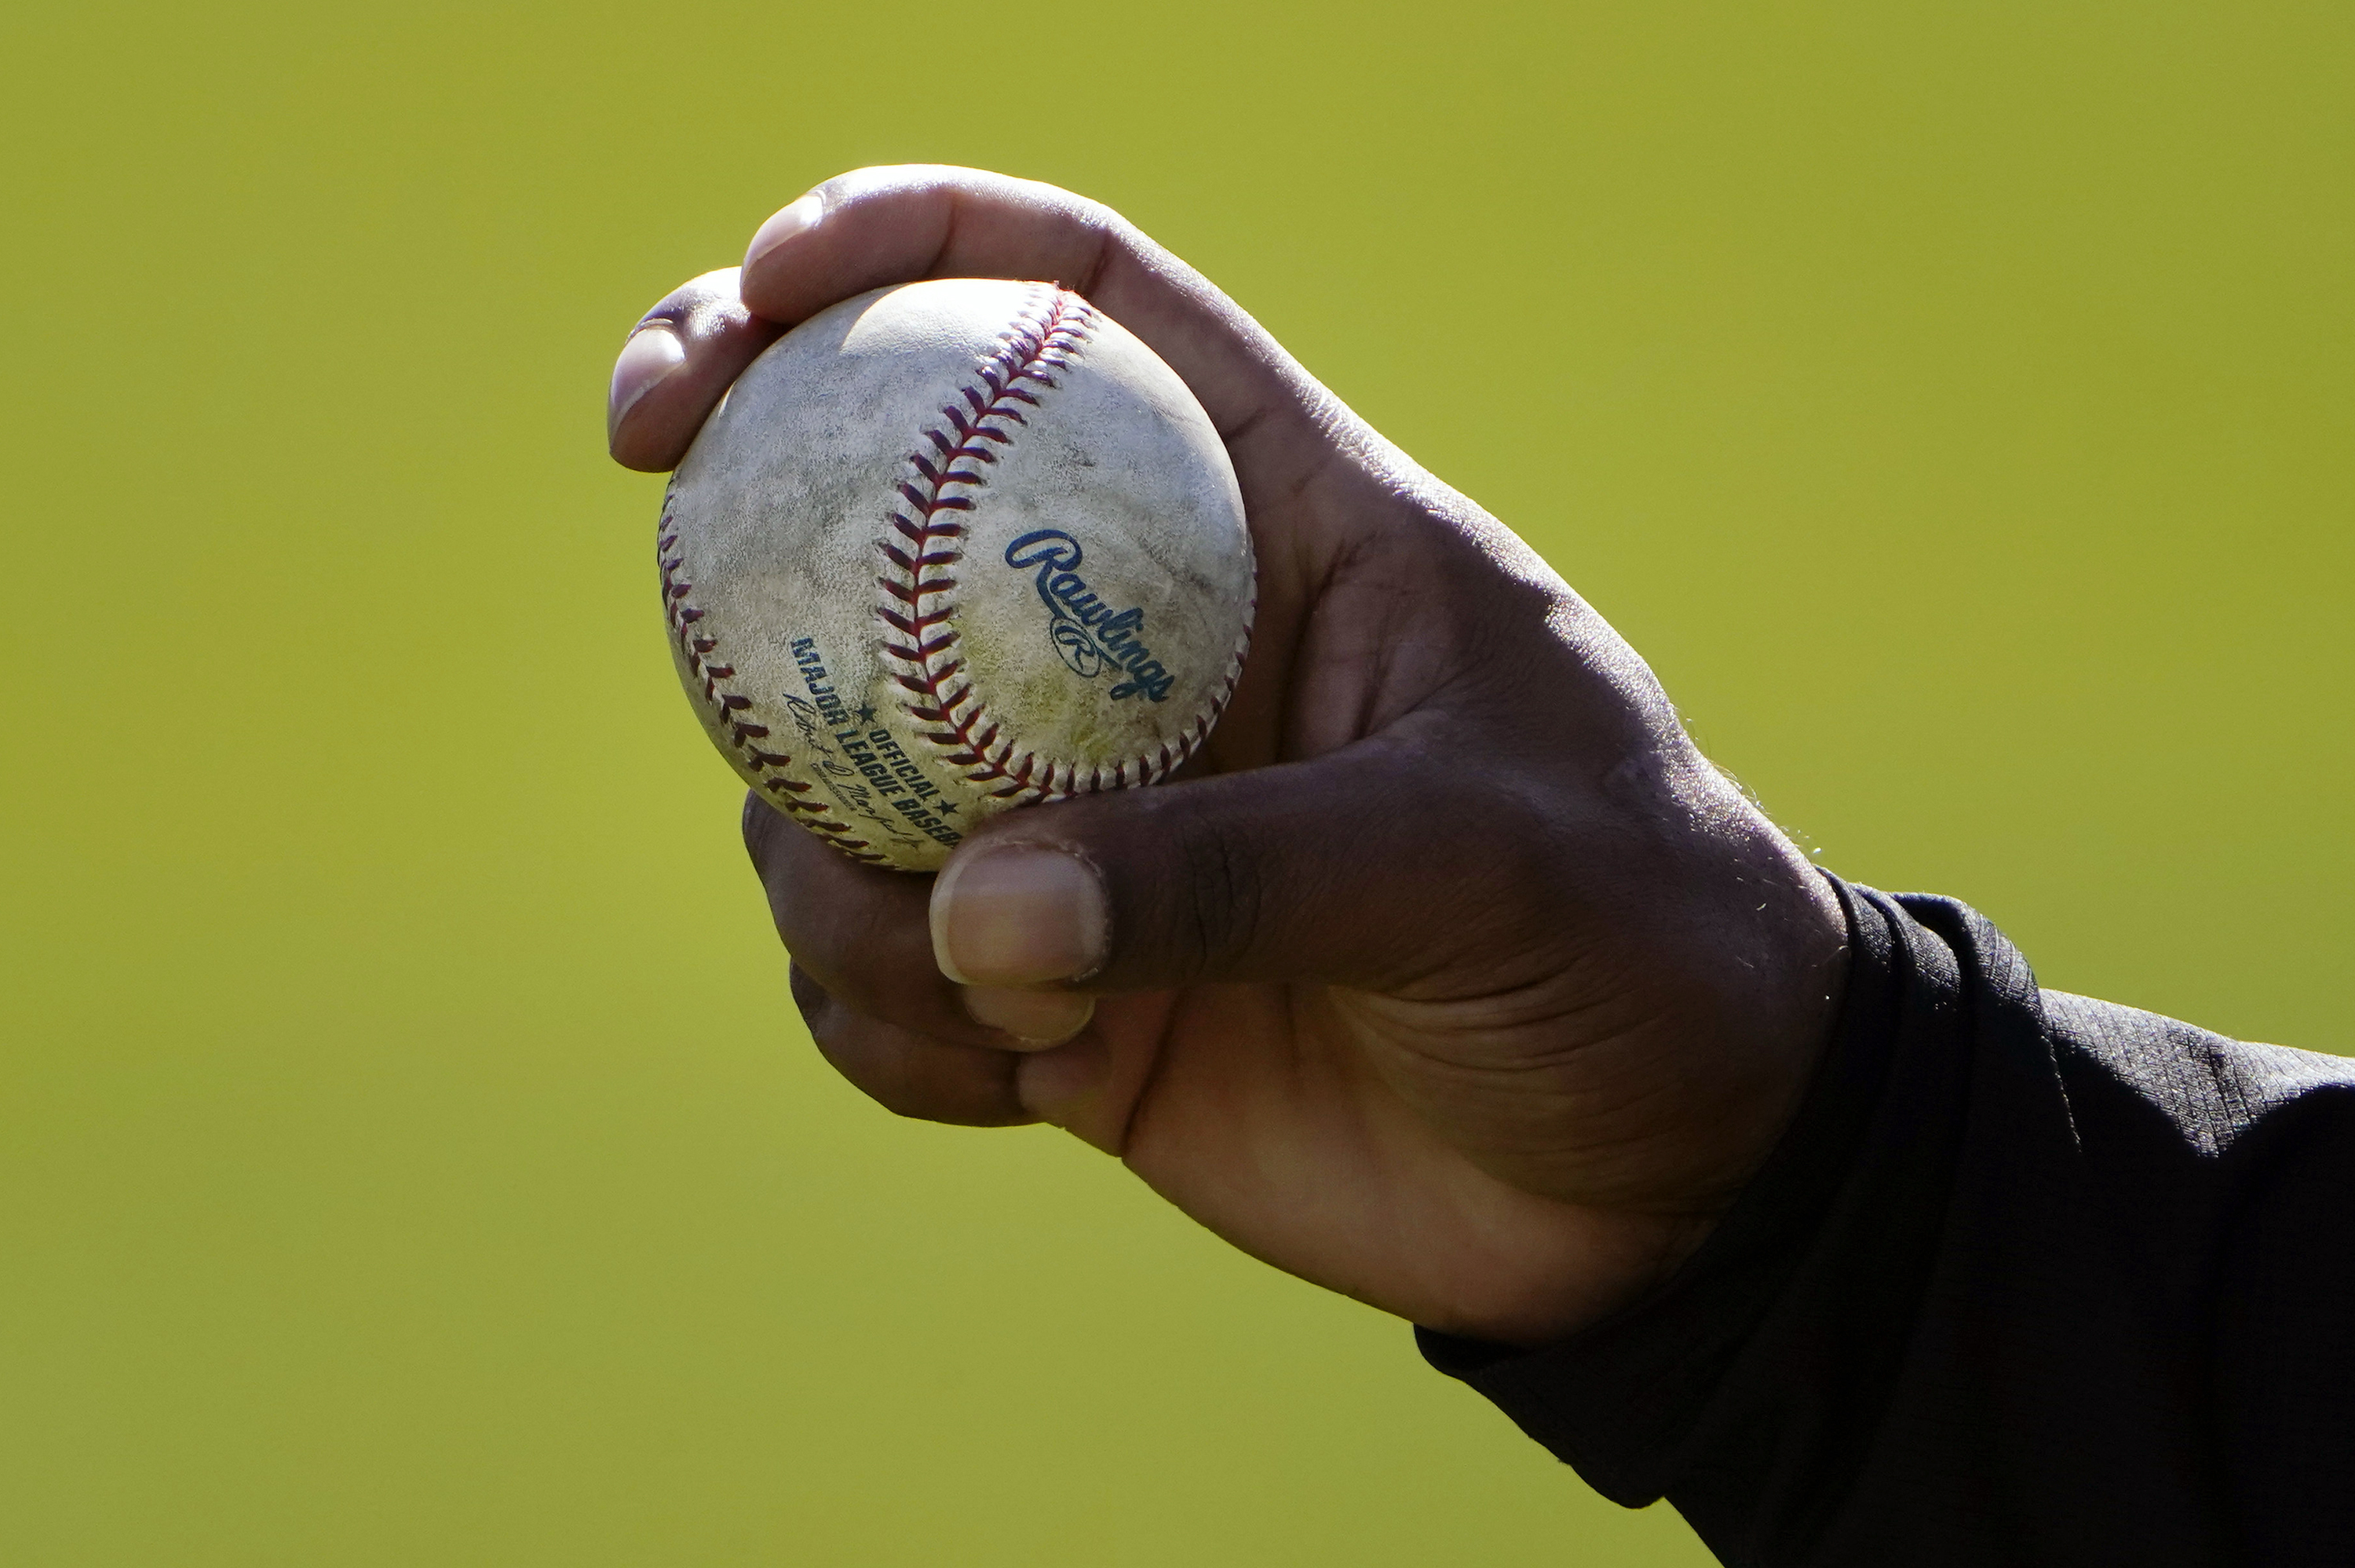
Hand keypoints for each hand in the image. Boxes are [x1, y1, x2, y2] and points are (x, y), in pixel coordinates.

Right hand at [608, 166, 1847, 1345]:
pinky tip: (1007, 1075)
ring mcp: (1082, 822)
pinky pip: (883, 980)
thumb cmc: (1628, 941)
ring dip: (825, 867)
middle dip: (741, 494)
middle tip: (658, 489)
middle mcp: (1145, 651)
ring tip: (979, 990)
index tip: (762, 285)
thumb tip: (969, 906)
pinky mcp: (1053, 989)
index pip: (1073, 305)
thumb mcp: (1473, 858)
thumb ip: (1234, 870)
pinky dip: (881, 1024)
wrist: (1664, 1169)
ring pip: (840, 779)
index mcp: (1274, 524)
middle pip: (883, 510)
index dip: (907, 245)